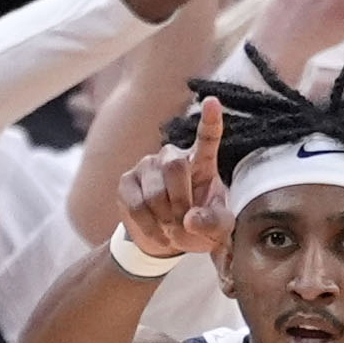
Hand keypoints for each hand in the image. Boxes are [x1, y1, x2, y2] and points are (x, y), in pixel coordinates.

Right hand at [120, 95, 233, 256]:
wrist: (165, 240)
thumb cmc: (197, 228)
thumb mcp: (217, 231)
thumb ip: (214, 224)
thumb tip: (191, 219)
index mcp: (201, 162)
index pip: (207, 137)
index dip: (210, 120)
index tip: (213, 101)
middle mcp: (172, 157)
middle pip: (175, 167)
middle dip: (181, 201)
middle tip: (185, 223)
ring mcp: (147, 166)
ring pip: (155, 192)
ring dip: (166, 218)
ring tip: (172, 229)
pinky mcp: (126, 182)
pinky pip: (137, 206)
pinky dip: (150, 227)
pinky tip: (158, 232)